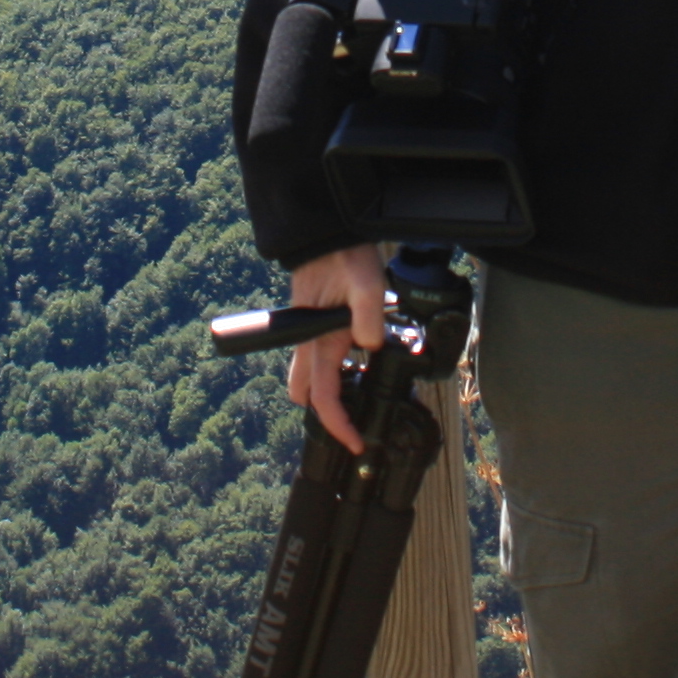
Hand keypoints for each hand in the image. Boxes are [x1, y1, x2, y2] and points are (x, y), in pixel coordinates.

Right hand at [284, 244, 391, 453]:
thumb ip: (369, 317)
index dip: (337, 425)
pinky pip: (323, 358)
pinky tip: (362, 360)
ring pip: (313, 377)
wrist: (328, 234)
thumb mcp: (365, 284)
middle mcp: (311, 343)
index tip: (354, 442)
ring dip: (333, 391)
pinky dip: (338, 370)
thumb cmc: (343, 256)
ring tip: (365, 392)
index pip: (322, 397)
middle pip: (307, 394)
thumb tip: (369, 346)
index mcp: (319, 342)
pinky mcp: (320, 325)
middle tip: (356, 418)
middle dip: (328, 412)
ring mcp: (313, 335)